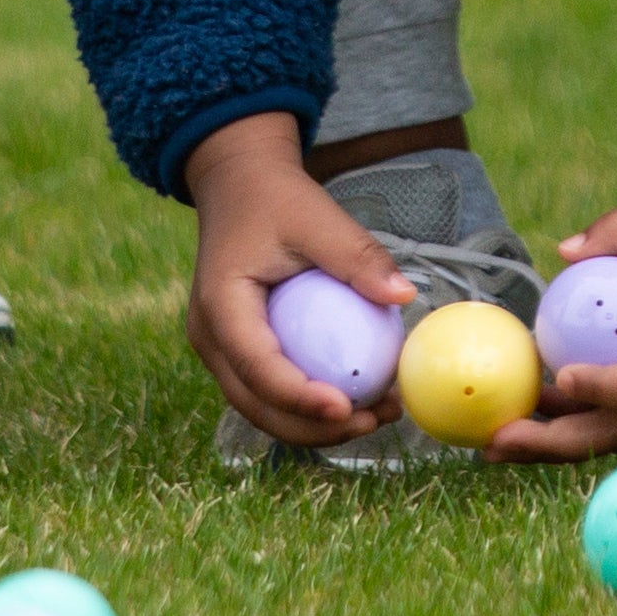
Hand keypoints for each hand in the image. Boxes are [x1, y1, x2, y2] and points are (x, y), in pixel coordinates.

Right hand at [183, 112, 415, 448]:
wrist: (239, 187)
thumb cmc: (277, 199)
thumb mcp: (317, 217)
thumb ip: (357, 255)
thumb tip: (405, 296)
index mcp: (220, 307)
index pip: (259, 368)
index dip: (301, 398)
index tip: (349, 409)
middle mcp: (211, 339)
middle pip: (257, 405)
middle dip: (314, 428)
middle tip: (375, 422)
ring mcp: (221, 350)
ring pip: (263, 408)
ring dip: (315, 425)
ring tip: (377, 416)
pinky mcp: (238, 351)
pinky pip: (271, 390)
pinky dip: (309, 403)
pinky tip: (359, 396)